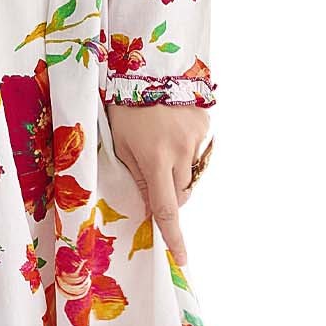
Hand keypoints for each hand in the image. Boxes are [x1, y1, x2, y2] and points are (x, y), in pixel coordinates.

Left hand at [107, 102, 210, 272]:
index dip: (173, 236)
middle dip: (170, 194)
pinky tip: (172, 131)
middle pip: (181, 193)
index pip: (166, 208)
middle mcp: (179, 152)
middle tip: (153, 175)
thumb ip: (135, 176)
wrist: (149, 67)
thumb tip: (148, 205)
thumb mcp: (119, 144)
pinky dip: (186, 151)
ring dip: (177, 172)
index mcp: (154, 159)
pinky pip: (198, 152)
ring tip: (160, 145)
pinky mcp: (206, 126)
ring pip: (190, 173)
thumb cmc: (124, 108)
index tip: (182, 259)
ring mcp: (196, 138)